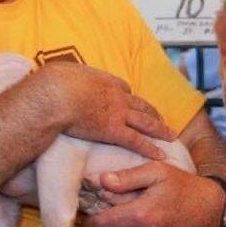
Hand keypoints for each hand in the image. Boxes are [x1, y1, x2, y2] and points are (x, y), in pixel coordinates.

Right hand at [39, 62, 175, 160]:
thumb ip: (69, 76)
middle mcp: (116, 95)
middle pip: (140, 104)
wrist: (57, 94)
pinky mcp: (113, 130)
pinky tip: (160, 154)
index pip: (123, 87)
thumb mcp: (64, 72)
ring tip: (170, 135)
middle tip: (160, 118)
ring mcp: (117, 113)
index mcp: (104, 80)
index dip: (127, 95)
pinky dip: (150, 148)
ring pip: (145, 121)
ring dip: (160, 129)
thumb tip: (62, 76)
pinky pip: (136, 141)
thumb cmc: (55, 82)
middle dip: (152, 111)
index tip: (129, 99)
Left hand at [77, 163, 224, 226]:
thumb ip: (127, 176)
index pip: (102, 223)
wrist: (209, 207)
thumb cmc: (180, 185)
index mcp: (142, 214)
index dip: (87, 219)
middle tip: (89, 216)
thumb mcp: (155, 170)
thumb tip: (101, 181)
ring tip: (102, 224)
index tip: (82, 210)